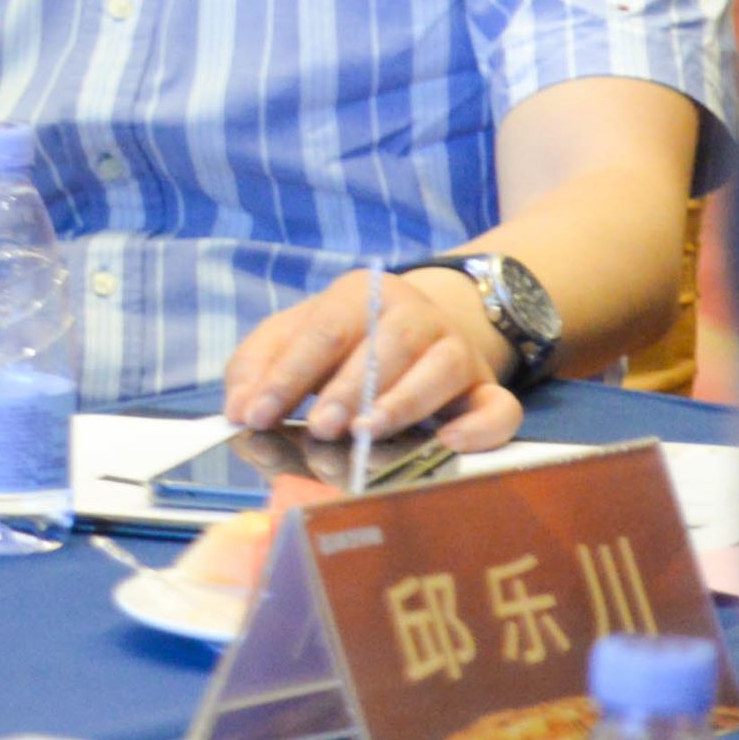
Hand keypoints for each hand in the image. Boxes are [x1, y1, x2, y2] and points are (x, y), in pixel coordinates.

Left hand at [222, 270, 525, 453]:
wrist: (418, 328)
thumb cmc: (342, 341)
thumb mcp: (292, 338)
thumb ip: (258, 367)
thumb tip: (239, 408)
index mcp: (359, 295)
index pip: (322, 330)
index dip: (287, 374)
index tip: (257, 414)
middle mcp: (414, 316)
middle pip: (385, 345)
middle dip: (347, 389)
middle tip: (320, 427)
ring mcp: (455, 350)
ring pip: (441, 369)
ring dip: (403, 403)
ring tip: (367, 432)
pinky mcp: (487, 389)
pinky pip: (500, 407)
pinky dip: (480, 427)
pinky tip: (447, 444)